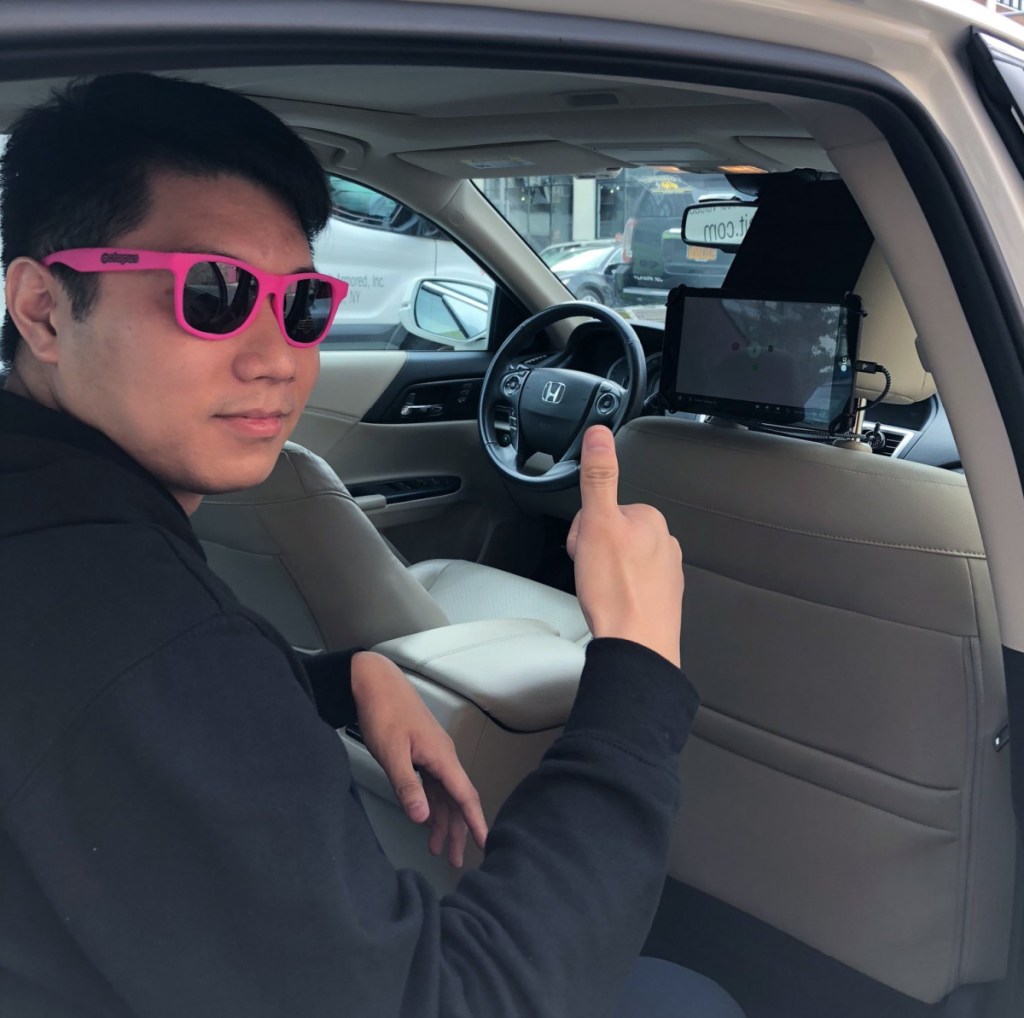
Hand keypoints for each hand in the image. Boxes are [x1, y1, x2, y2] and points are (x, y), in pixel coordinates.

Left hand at [350, 651, 487, 866]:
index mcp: (441, 756)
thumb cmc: (384, 711)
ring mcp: (433, 754)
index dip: (475, 822)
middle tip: (454, 861)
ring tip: (437, 849)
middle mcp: (443, 756)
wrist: (375, 681)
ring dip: (443, 821)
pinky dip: (432, 805)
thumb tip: (423, 817)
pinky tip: (426, 819)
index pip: (464, 796)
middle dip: (458, 830)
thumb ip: (407, 785)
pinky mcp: (422, 752)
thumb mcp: (391, 752)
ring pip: (445, 794)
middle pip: (457, 799)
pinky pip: (434, 784)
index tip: (484, 845)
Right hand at [566, 425, 683, 665]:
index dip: (582, 530)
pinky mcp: (662, 597)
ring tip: (601, 592)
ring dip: (603, 573)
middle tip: (591, 573)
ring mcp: (666, 571)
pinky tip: (613, 604)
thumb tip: (599, 434)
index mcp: (650, 518)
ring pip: (619, 560)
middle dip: (592, 551)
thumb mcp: (597, 523)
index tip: (584, 549)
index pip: (601, 510)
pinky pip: (630, 584)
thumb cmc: (616, 589)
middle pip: (610, 534)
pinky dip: (617, 592)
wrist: (637, 645)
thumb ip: (598, 476)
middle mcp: (664, 541)